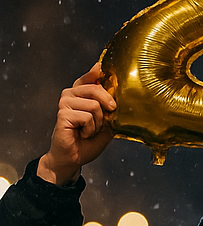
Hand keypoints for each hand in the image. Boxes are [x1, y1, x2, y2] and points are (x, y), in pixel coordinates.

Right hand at [36, 63, 116, 184]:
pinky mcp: (62, 114)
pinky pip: (87, 117)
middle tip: (103, 122)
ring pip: (94, 106)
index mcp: (81, 93)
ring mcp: (64, 103)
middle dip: (107, 108)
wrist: (75, 157)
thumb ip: (110, 109)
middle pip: (97, 89)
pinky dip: (90, 130)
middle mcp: (70, 94)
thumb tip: (118, 97)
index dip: (97, 71)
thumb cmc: (89, 140)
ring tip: (90, 130)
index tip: (101, 68)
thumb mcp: (106, 123)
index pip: (90, 76)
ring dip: (98, 124)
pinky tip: (83, 134)